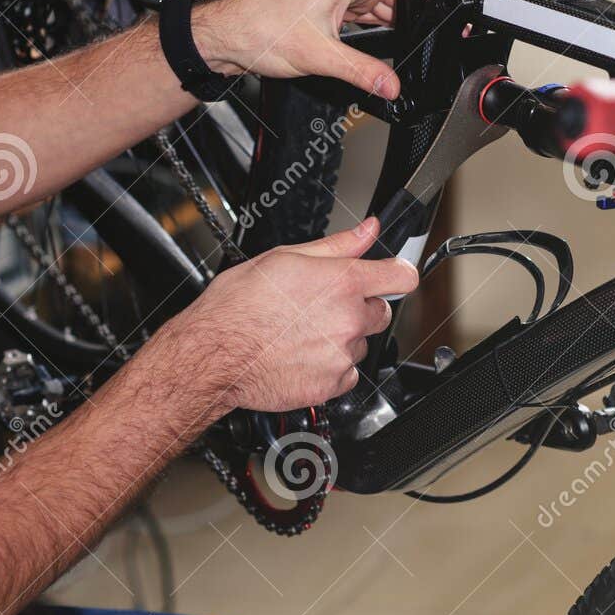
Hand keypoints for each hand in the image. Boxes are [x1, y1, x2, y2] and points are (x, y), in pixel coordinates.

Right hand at [174, 218, 418, 412]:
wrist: (213, 354)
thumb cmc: (239, 306)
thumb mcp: (284, 257)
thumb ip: (337, 245)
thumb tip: (367, 229)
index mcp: (342, 283)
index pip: (401, 276)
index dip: (397, 273)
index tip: (391, 276)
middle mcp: (349, 319)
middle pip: (381, 312)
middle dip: (360, 308)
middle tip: (322, 308)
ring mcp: (342, 355)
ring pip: (361, 344)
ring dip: (341, 339)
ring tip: (303, 334)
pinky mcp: (332, 385)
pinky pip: (347, 374)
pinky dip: (331, 367)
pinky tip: (302, 356)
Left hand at [192, 0, 401, 98]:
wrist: (227, 36)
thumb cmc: (259, 28)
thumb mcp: (318, 55)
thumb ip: (361, 71)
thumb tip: (392, 84)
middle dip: (411, 6)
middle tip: (427, 31)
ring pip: (379, 4)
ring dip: (391, 22)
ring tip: (402, 45)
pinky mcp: (328, 12)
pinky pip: (362, 17)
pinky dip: (374, 31)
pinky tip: (377, 49)